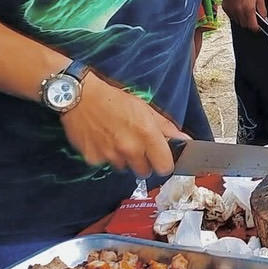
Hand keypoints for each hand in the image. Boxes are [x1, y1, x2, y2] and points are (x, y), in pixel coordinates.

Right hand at [60, 77, 185, 178]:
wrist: (81, 97)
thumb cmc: (115, 100)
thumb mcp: (146, 109)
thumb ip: (166, 127)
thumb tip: (186, 139)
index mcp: (147, 135)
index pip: (165, 167)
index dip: (164, 163)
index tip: (160, 158)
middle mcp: (130, 148)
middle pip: (144, 172)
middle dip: (143, 162)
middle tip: (137, 146)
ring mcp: (110, 155)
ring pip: (124, 168)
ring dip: (124, 159)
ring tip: (117, 139)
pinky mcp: (93, 159)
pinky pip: (105, 164)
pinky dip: (105, 155)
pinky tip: (102, 139)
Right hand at [220, 0, 265, 30]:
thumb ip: (262, 9)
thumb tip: (265, 18)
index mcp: (248, 10)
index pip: (252, 26)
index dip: (256, 28)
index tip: (258, 27)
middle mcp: (238, 12)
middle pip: (244, 25)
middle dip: (249, 24)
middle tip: (253, 18)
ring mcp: (230, 10)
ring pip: (237, 21)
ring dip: (242, 20)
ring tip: (245, 11)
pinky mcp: (225, 7)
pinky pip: (230, 15)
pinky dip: (235, 14)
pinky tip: (238, 8)